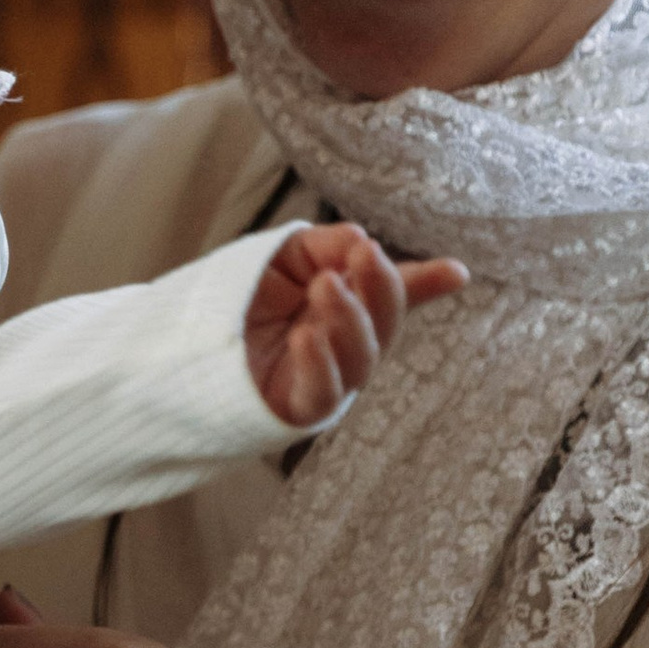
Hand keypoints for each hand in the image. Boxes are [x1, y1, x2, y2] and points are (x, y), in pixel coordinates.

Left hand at [246, 222, 465, 428]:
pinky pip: (322, 391)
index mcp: (352, 306)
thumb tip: (363, 241)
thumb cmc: (245, 295)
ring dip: (348, 319)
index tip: (457, 273)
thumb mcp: (288, 256)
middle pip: (384, 324)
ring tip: (325, 284)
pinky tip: (307, 335)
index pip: (394, 294)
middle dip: (381, 289)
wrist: (191, 336)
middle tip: (364, 255)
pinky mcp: (301, 407)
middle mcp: (349, 344)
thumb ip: (327, 247)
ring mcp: (330, 378)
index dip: (426, 283)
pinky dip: (320, 364)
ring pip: (359, 357)